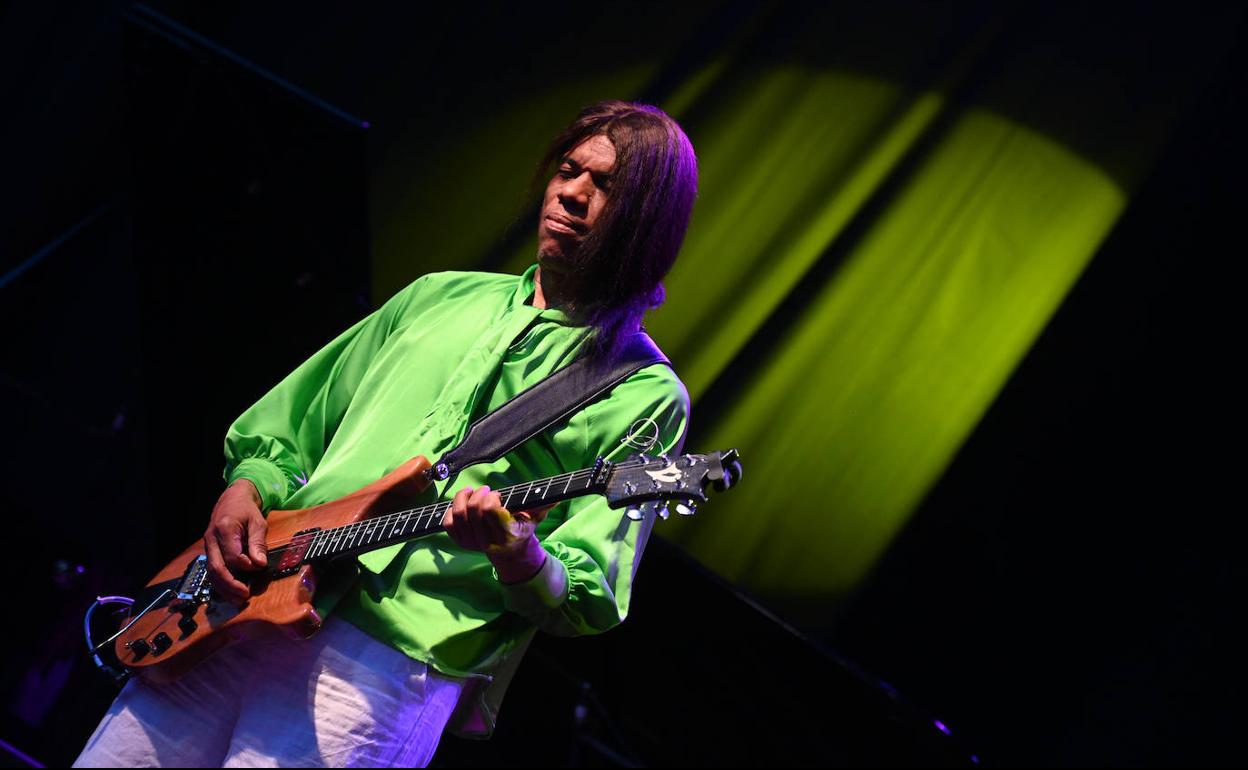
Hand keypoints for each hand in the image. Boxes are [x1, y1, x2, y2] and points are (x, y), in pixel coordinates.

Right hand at [204, 479, 267, 602]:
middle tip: (245, 596)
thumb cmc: (246, 510)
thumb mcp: (258, 522)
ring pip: (211, 573)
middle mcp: (211, 539)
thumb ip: (258, 542)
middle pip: (216, 567)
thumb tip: (259, 564)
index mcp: (224, 529)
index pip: (232, 555)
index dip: (246, 565)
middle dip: (230, 584)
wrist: (232, 499)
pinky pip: (211, 571)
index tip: (259, 568)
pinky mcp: (209, 551)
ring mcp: (207, 546)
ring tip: (238, 600)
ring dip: (224, 589)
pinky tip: (230, 593)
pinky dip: (220, 584)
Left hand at [442, 485, 553, 582]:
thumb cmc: (522, 528)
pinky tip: (462, 504)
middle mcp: (489, 541)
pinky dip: (451, 510)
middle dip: (479, 494)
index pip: (490, 509)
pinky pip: (448, 524)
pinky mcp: (461, 543)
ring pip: (458, 514)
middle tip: (487, 492)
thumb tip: (555, 497)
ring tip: (472, 492)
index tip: (498, 496)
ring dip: (463, 497)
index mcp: (507, 534)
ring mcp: (473, 543)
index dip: (492, 497)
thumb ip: (543, 505)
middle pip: (473, 509)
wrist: (511, 552)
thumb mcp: (535, 517)